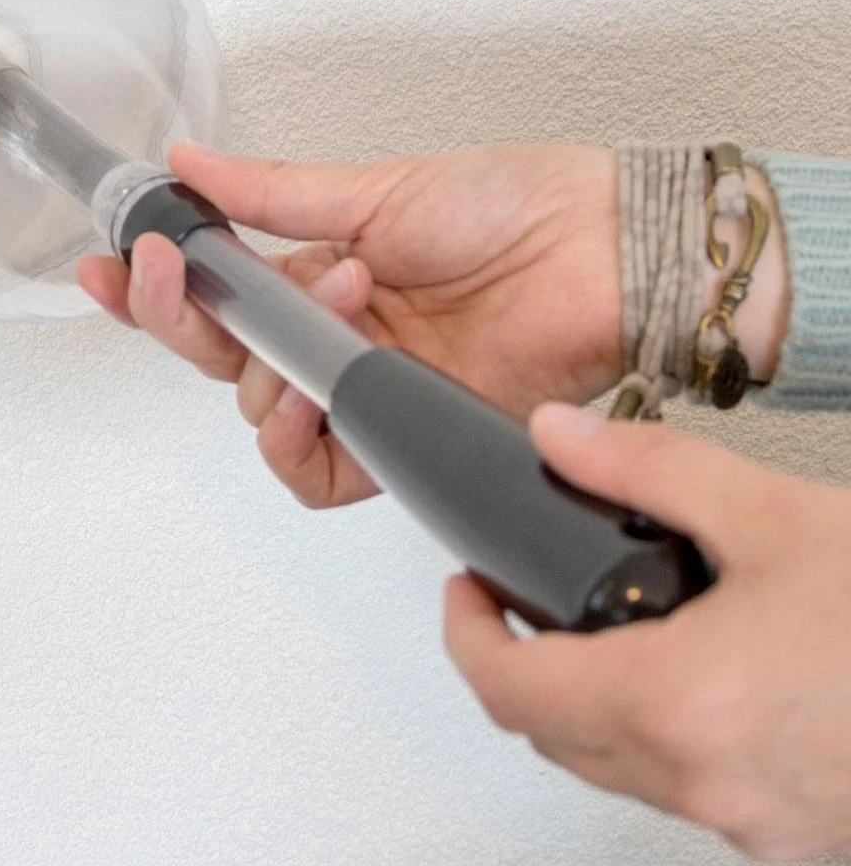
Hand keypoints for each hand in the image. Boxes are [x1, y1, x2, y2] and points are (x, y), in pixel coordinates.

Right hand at [78, 141, 622, 507]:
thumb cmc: (507, 207)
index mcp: (318, 274)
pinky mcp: (402, 436)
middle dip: (179, 318)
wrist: (602, 251)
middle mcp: (332, 337)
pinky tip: (310, 392)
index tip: (108, 263)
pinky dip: (293, 438)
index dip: (154, 287)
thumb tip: (187, 162)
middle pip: (219, 357)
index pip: (214, 293)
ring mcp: (363, 389)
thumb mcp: (378, 189)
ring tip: (333, 294)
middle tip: (169, 269)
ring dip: (263, 360)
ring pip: (258, 412)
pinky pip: (317, 470)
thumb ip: (275, 193)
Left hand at [444, 404, 850, 861]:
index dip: (465, 634)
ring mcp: (754, 826)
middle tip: (518, 602)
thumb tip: (556, 434)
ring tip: (600, 623)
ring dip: (585, 700)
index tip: (466, 591)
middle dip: (518, 665)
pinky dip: (658, 732)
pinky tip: (696, 671)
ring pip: (616, 768)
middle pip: (553, 734)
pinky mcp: (797, 835)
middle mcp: (707, 786)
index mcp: (679, 706)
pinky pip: (687, 789)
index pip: (509, 690)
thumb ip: (647, 468)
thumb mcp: (774, 515)